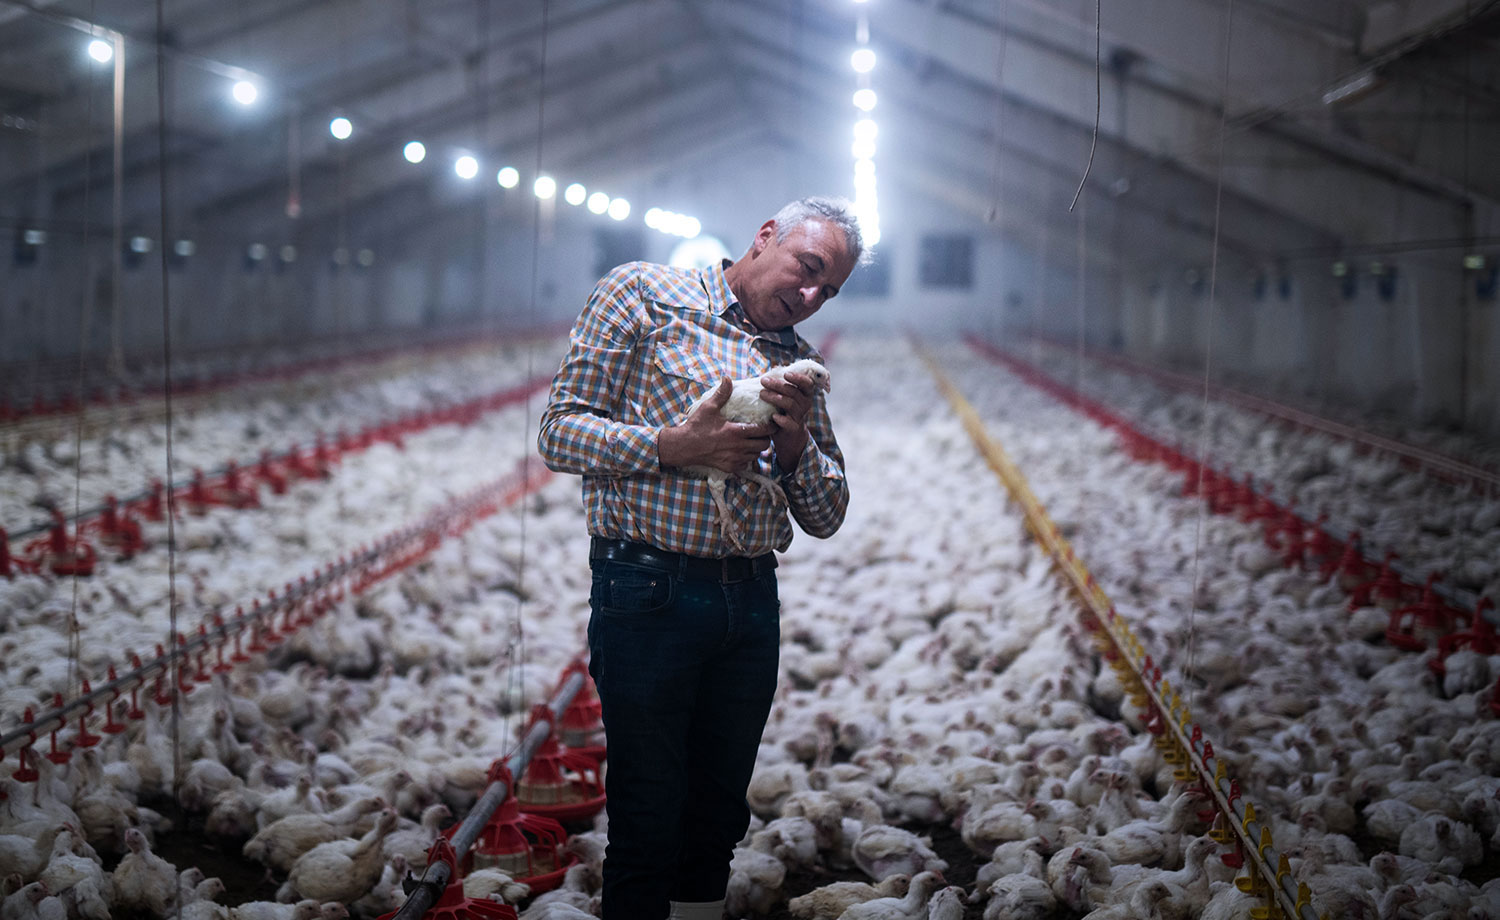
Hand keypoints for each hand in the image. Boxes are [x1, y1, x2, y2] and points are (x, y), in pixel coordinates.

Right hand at [658, 378, 773, 473]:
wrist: (684, 446)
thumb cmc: (697, 426)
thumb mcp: (709, 407)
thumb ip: (721, 394)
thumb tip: (727, 378)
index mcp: (736, 431)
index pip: (763, 431)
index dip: (771, 427)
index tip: (773, 423)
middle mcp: (738, 447)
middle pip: (763, 445)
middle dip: (766, 439)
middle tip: (762, 433)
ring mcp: (734, 459)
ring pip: (756, 456)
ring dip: (757, 449)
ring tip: (753, 442)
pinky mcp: (729, 467)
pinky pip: (745, 465)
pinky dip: (747, 459)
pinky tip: (742, 452)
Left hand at [758, 371, 815, 470]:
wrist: (790, 438)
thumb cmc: (785, 414)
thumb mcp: (785, 400)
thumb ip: (780, 389)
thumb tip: (766, 375)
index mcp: (804, 395)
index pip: (807, 383)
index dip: (798, 378)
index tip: (786, 373)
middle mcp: (805, 405)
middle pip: (794, 392)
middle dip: (778, 385)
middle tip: (763, 381)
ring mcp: (800, 417)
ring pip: (790, 404)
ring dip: (775, 398)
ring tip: (762, 394)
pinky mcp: (793, 429)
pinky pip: (789, 423)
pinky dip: (781, 419)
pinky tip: (774, 417)